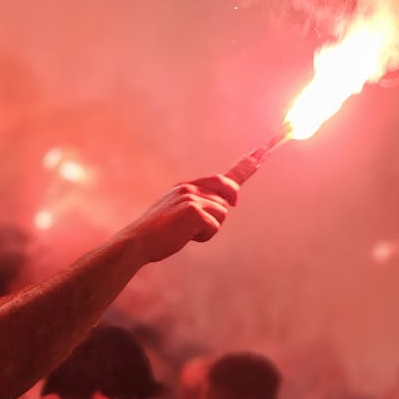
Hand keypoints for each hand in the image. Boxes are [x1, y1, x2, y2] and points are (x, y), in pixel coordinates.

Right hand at [122, 174, 238, 262]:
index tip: (260, 157)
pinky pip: (214, 227)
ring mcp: (192, 197)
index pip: (220, 177)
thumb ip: (198, 206)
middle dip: (223, 209)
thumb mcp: (176, 214)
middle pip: (227, 195)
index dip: (243, 168)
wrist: (138, 241)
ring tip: (184, 232)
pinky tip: (184, 236)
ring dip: (208, 228)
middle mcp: (190, 188)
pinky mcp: (194, 211)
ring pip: (222, 214)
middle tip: (204, 220)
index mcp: (186, 188)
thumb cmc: (157, 233)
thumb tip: (224, 206)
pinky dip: (203, 236)